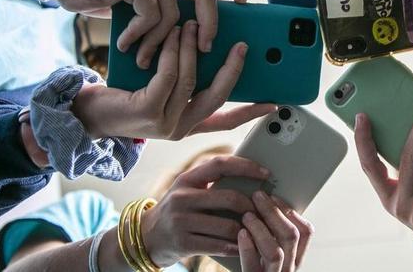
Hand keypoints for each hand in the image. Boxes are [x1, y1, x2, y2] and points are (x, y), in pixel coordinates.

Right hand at [42, 0, 245, 62]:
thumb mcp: (145, 3)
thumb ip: (170, 7)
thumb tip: (201, 36)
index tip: (244, 2)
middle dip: (210, 24)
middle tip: (204, 50)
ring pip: (173, 13)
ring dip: (158, 42)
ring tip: (143, 58)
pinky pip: (151, 15)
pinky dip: (140, 35)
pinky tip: (125, 42)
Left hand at [71, 22, 275, 139]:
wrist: (84, 112)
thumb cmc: (122, 96)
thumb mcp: (158, 90)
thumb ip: (183, 81)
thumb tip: (208, 52)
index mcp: (187, 125)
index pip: (227, 121)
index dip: (251, 111)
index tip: (275, 102)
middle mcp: (181, 129)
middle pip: (218, 97)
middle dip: (232, 69)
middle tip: (242, 46)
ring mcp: (166, 124)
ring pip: (192, 80)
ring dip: (195, 49)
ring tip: (194, 25)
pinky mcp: (150, 112)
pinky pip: (170, 76)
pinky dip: (175, 52)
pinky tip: (175, 35)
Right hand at [141, 156, 270, 266]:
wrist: (146, 237)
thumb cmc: (178, 211)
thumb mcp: (188, 191)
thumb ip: (212, 184)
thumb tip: (252, 181)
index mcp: (187, 179)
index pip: (220, 164)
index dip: (246, 166)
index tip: (266, 173)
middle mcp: (182, 197)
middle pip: (229, 198)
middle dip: (252, 207)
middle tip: (263, 213)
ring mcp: (181, 220)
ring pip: (227, 225)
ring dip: (246, 231)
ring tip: (255, 231)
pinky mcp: (182, 243)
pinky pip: (218, 245)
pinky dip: (234, 247)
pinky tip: (241, 246)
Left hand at [238, 192, 313, 271]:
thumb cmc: (254, 266)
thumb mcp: (268, 251)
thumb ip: (272, 234)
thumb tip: (264, 201)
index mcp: (296, 258)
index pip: (306, 232)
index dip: (291, 211)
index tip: (274, 196)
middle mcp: (289, 269)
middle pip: (290, 236)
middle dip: (274, 212)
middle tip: (257, 196)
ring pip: (276, 251)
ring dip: (261, 229)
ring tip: (246, 215)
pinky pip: (253, 266)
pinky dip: (247, 248)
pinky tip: (241, 234)